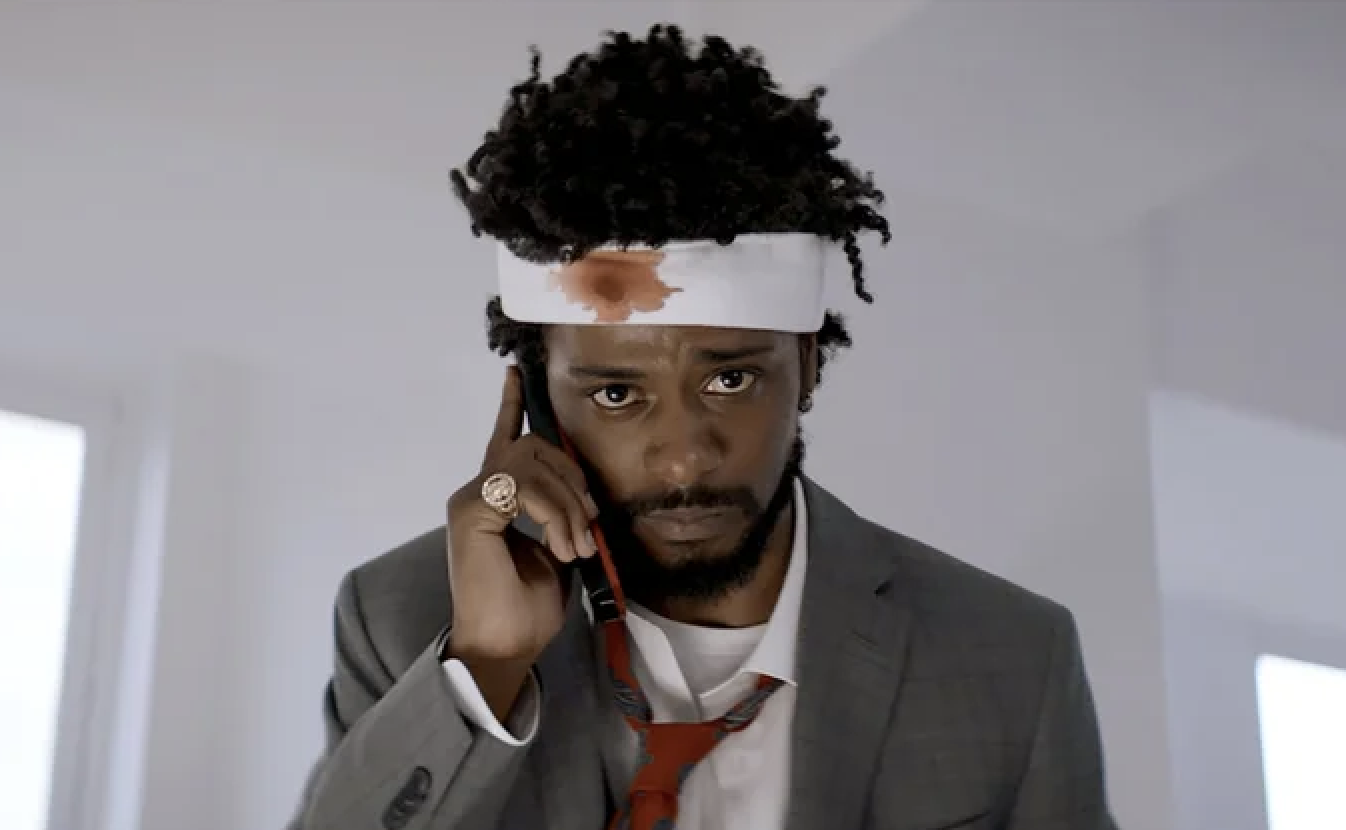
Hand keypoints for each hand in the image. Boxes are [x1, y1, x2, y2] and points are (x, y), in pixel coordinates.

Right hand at [444, 366, 597, 710]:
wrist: (504, 646)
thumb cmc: (527, 609)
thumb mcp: (557, 552)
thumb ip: (563, 516)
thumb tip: (586, 498)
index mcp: (497, 498)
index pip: (505, 439)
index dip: (512, 405)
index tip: (518, 373)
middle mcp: (478, 491)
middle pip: (534, 445)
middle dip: (573, 479)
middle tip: (590, 525)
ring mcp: (470, 499)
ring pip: (531, 461)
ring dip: (567, 503)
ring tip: (575, 544)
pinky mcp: (470, 511)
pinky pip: (522, 485)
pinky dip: (552, 513)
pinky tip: (560, 544)